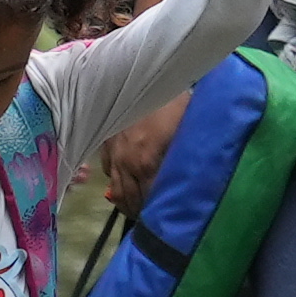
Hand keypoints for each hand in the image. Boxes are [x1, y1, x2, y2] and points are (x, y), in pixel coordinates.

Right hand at [102, 90, 191, 212]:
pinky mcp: (104, 143)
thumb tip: (191, 180)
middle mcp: (126, 163)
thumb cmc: (172, 100)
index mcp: (146, 163)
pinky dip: (117, 181)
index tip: (169, 220)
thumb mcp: (186, 130)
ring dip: (128, 203)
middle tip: (155, 222)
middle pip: (131, 199)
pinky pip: (107, 171)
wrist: (141, 75)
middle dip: (142, 212)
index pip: (151, 199)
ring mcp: (112, 154)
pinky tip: (126, 184)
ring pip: (116, 189)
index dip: (158, 211)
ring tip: (140, 211)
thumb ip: (183, 158)